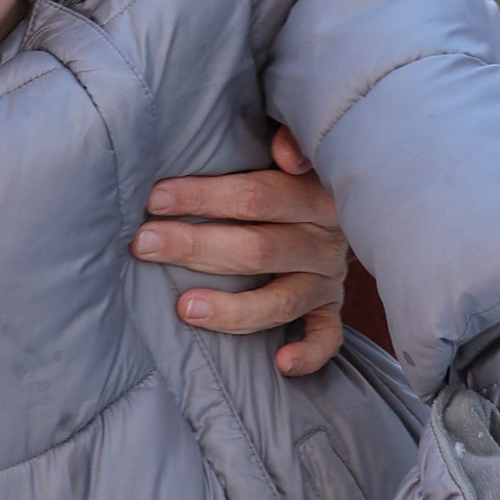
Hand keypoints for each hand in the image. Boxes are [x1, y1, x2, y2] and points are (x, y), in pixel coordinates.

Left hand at [134, 126, 348, 378]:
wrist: (355, 201)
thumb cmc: (288, 172)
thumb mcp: (289, 145)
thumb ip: (287, 135)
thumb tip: (285, 152)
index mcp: (314, 192)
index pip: (256, 196)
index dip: (204, 196)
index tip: (155, 198)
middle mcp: (324, 238)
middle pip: (258, 249)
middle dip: (195, 246)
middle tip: (144, 244)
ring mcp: (328, 278)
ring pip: (282, 300)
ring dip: (233, 307)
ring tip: (185, 308)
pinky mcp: (331, 309)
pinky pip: (327, 337)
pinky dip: (309, 353)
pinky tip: (281, 364)